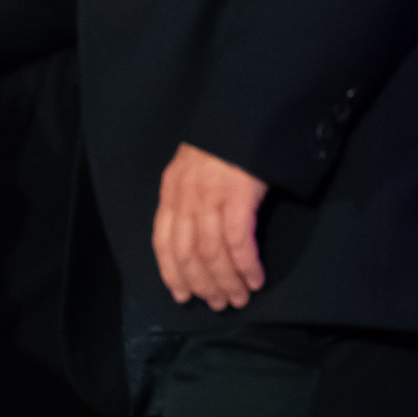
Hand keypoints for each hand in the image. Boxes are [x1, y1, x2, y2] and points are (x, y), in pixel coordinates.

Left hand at [152, 143, 265, 309]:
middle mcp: (185, 196)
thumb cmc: (223, 142)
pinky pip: (238, 242)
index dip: (171, 272)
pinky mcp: (237, 196)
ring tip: (239, 298)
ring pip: (212, 253)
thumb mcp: (193, 166)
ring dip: (225, 281)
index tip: (182, 296)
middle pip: (188, 253)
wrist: (244, 112)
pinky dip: (245, 266)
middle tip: (218, 304)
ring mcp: (210, 196)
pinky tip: (254, 279)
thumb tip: (193, 235)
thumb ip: (188, 196)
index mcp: (171, 190)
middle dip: (202, 284)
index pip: (163, 241)